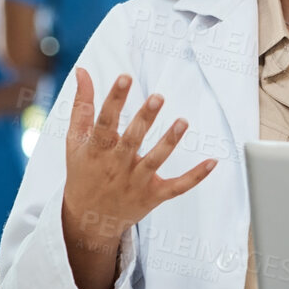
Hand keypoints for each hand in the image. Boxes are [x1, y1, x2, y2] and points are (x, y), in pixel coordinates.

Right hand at [60, 68, 215, 288]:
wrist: (89, 217)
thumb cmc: (84, 171)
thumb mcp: (76, 140)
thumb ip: (81, 106)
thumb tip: (82, 71)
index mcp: (97, 150)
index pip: (105, 121)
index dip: (114, 99)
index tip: (125, 77)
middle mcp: (117, 165)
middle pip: (132, 140)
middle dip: (145, 119)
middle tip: (158, 97)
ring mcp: (136, 182)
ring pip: (155, 161)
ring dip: (170, 142)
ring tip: (183, 121)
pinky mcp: (154, 195)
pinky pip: (177, 186)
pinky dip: (196, 176)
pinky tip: (212, 162)